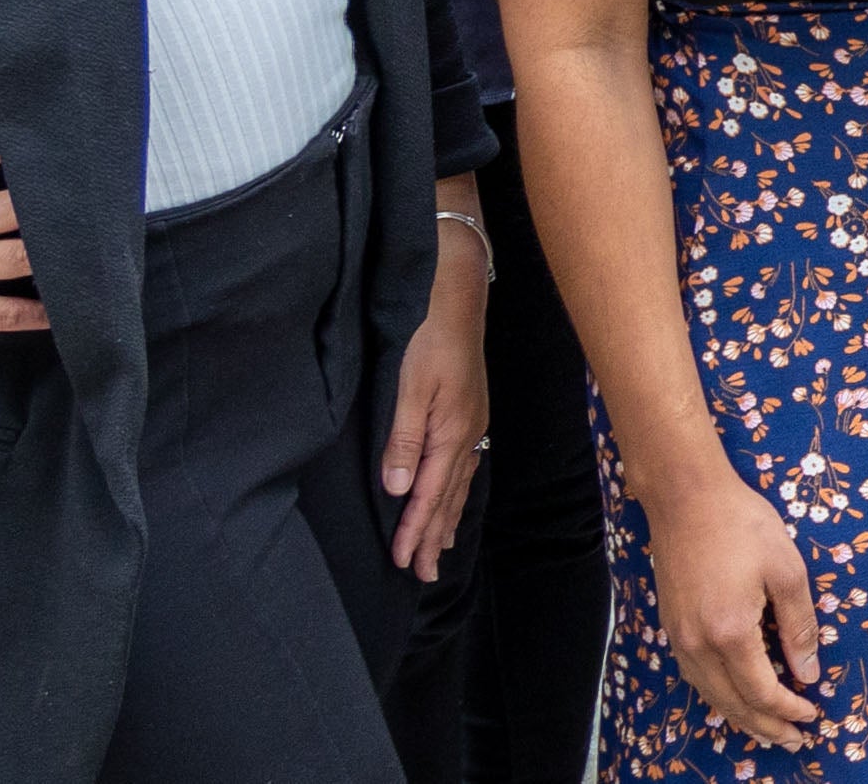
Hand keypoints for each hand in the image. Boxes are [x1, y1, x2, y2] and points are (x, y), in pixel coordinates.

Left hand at [381, 191, 489, 579]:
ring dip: (447, 517)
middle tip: (425, 574)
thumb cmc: (427, 336)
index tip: (403, 563)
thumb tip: (396, 489)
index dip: (415, 530)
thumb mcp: (408, 385)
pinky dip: (456, 490)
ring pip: (458, 482)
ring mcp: (471, 421)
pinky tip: (454, 494)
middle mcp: (465, 432)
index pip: (428, 494)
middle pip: (448, 496)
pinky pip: (464, 464)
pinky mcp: (469, 410)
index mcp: (449, 432)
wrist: (456, 294)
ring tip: (441, 547)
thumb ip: (403, 439)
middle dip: (435, 535)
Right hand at [640, 467, 824, 746]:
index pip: (762, 692)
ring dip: (741, 717)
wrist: (686, 497)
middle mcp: (698, 644)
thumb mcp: (786, 568)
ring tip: (767, 731)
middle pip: (733, 704)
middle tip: (795, 740)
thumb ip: (799, 625)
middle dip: (766, 727)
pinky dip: (719, 696)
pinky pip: (696, 677)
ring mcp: (679, 637)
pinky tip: (734, 697)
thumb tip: (809, 672)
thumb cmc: (742, 524)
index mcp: (730, 632)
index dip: (789, 710)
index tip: (813, 716)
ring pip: (711, 695)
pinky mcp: (671, 626)